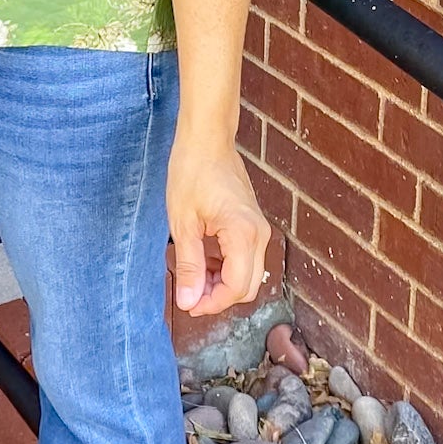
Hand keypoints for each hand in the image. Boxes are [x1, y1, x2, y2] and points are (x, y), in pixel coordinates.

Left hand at [167, 137, 273, 315]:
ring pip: (247, 275)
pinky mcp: (253, 225)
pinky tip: (203, 259)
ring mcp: (259, 229)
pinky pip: (246, 258)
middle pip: (247, 287)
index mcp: (243, 234)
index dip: (212, 303)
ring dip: (221, 283)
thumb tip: (189, 301)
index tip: (188, 304)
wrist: (206, 140)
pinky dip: (226, 267)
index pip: (236, 288)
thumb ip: (189, 265)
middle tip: (189, 293)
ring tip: (192, 274)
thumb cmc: (192, 173)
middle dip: (218, 297)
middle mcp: (259, 234)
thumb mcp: (183, 223)